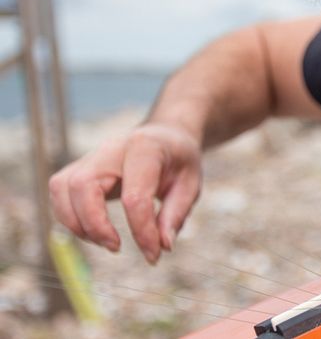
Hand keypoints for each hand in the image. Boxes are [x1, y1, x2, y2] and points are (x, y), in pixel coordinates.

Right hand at [49, 123, 201, 263]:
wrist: (166, 135)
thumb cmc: (179, 160)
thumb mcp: (191, 184)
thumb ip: (176, 215)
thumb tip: (163, 246)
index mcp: (145, 147)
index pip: (134, 196)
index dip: (142, 231)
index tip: (153, 254)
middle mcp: (112, 148)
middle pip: (82, 185)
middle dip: (94, 225)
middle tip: (117, 247)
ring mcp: (92, 156)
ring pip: (62, 187)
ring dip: (76, 223)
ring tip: (106, 241)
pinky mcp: (80, 167)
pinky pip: (60, 192)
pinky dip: (69, 217)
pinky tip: (94, 232)